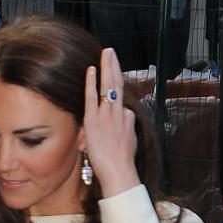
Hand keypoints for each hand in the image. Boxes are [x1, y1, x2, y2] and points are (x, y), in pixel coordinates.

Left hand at [82, 49, 139, 198]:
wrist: (119, 170)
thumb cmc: (122, 161)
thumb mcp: (130, 140)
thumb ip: (127, 126)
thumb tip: (127, 116)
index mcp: (126, 117)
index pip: (120, 98)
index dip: (116, 84)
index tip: (113, 71)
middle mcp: (118, 112)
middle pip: (118, 84)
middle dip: (115, 65)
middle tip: (111, 51)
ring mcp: (107, 115)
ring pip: (109, 86)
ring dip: (107, 67)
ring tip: (106, 52)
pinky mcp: (94, 121)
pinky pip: (93, 97)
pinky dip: (92, 83)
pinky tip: (91, 69)